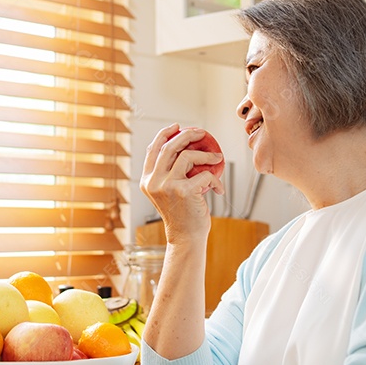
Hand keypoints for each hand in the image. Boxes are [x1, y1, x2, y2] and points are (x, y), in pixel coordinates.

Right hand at [139, 124, 224, 244]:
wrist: (186, 237)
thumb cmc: (182, 214)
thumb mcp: (169, 191)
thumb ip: (170, 173)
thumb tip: (184, 148)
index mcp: (147, 180)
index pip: (153, 149)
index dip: (165, 134)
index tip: (178, 127)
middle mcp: (153, 181)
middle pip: (170, 146)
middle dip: (188, 135)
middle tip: (202, 133)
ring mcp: (167, 185)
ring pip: (188, 156)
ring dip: (207, 155)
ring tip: (218, 158)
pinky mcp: (183, 191)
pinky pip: (205, 174)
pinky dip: (215, 180)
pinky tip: (219, 189)